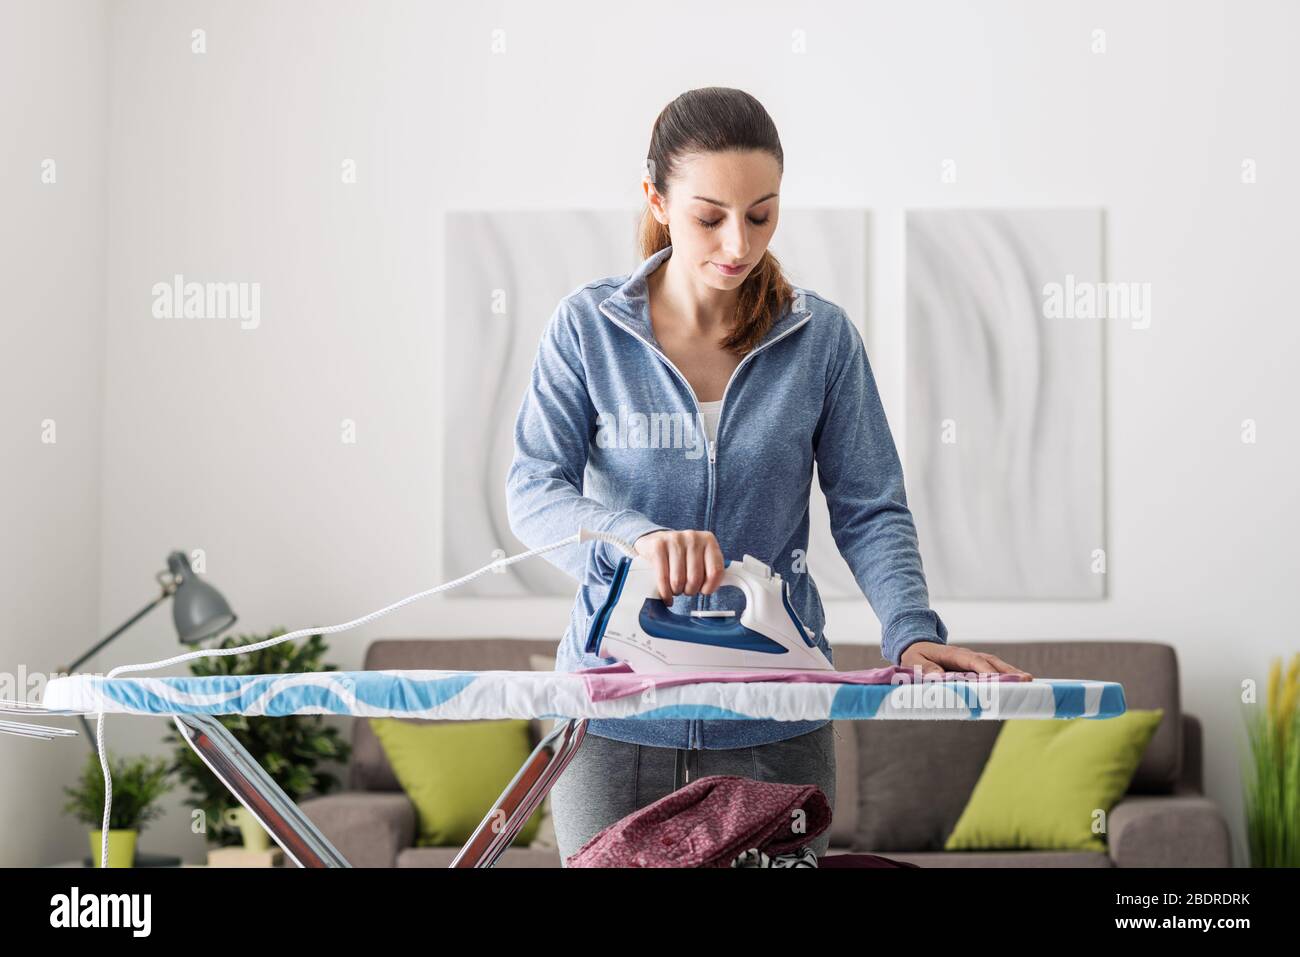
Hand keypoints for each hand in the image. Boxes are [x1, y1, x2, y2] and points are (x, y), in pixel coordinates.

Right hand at [633, 529, 726, 603]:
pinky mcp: (659, 546)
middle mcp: (693, 537)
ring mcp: (675, 540)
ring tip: (676, 588)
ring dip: (676, 591)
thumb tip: (723, 583)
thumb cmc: (682, 556)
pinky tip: (666, 594)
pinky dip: (665, 592)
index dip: (710, 587)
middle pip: (695, 578)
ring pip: (678, 580)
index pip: (716, 571)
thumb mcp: (700, 558)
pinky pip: (663, 578)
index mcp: (709, 540)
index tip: (703, 590)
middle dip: (690, 590)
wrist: (655, 541)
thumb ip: (711, 569)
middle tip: (686, 589)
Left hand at [899, 641, 1032, 679]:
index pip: (973, 661)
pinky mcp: (974, 668)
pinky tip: (1017, 685)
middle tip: (1026, 680)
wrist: (916, 647)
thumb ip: (926, 670)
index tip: (997, 679)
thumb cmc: (916, 656)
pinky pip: (992, 671)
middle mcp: (967, 656)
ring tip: (1028, 682)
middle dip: (1008, 670)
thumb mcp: (915, 663)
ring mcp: (972, 661)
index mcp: (953, 654)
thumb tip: (939, 677)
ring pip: (995, 665)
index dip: (985, 670)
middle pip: (990, 661)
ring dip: (1011, 673)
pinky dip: (1005, 676)